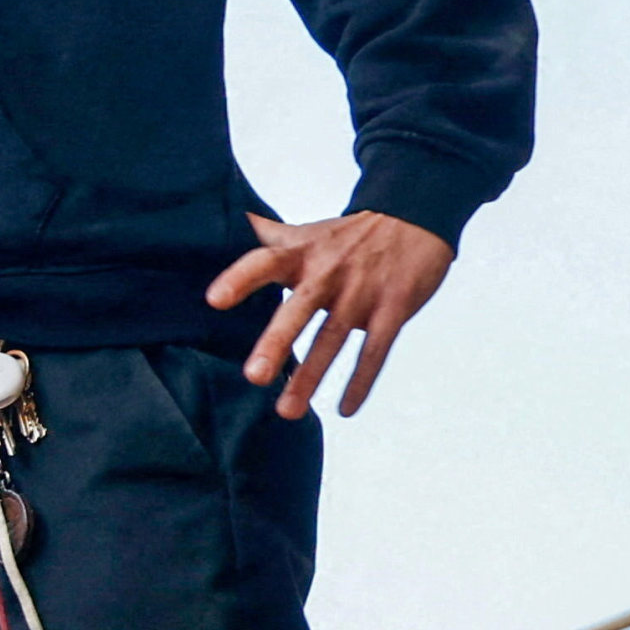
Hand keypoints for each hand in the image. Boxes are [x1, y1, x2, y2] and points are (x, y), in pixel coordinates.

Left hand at [208, 208, 455, 418]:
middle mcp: (327, 275)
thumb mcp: (306, 232)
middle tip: (254, 377)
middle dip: (276, 343)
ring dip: (311, 377)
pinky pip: (376, 350)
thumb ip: (268, 237)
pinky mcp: (393, 308)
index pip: (263, 263)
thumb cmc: (348, 234)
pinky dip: (361, 381)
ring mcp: (361, 293)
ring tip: (287, 411)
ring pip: (332, 339)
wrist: (414, 217)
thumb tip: (230, 222)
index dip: (239, 279)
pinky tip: (345, 410)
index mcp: (300, 255)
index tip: (214, 300)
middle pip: (298, 310)